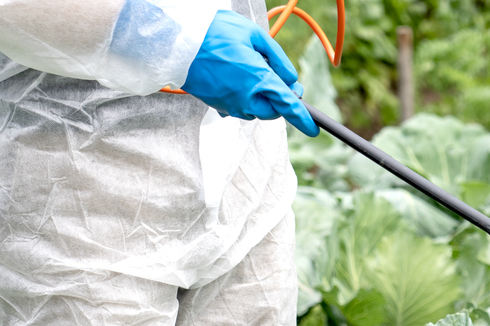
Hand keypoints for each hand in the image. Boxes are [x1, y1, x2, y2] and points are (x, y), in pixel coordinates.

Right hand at [182, 10, 319, 136]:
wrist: (176, 41)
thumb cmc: (215, 32)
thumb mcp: (255, 35)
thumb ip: (278, 59)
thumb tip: (291, 80)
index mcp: (259, 79)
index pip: (289, 105)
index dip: (304, 119)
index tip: (313, 130)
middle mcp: (245, 98)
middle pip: (273, 111)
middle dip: (278, 100)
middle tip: (278, 78)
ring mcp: (229, 105)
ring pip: (255, 111)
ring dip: (259, 98)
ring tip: (248, 70)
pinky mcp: (216, 105)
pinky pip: (238, 108)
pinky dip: (243, 98)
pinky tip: (235, 78)